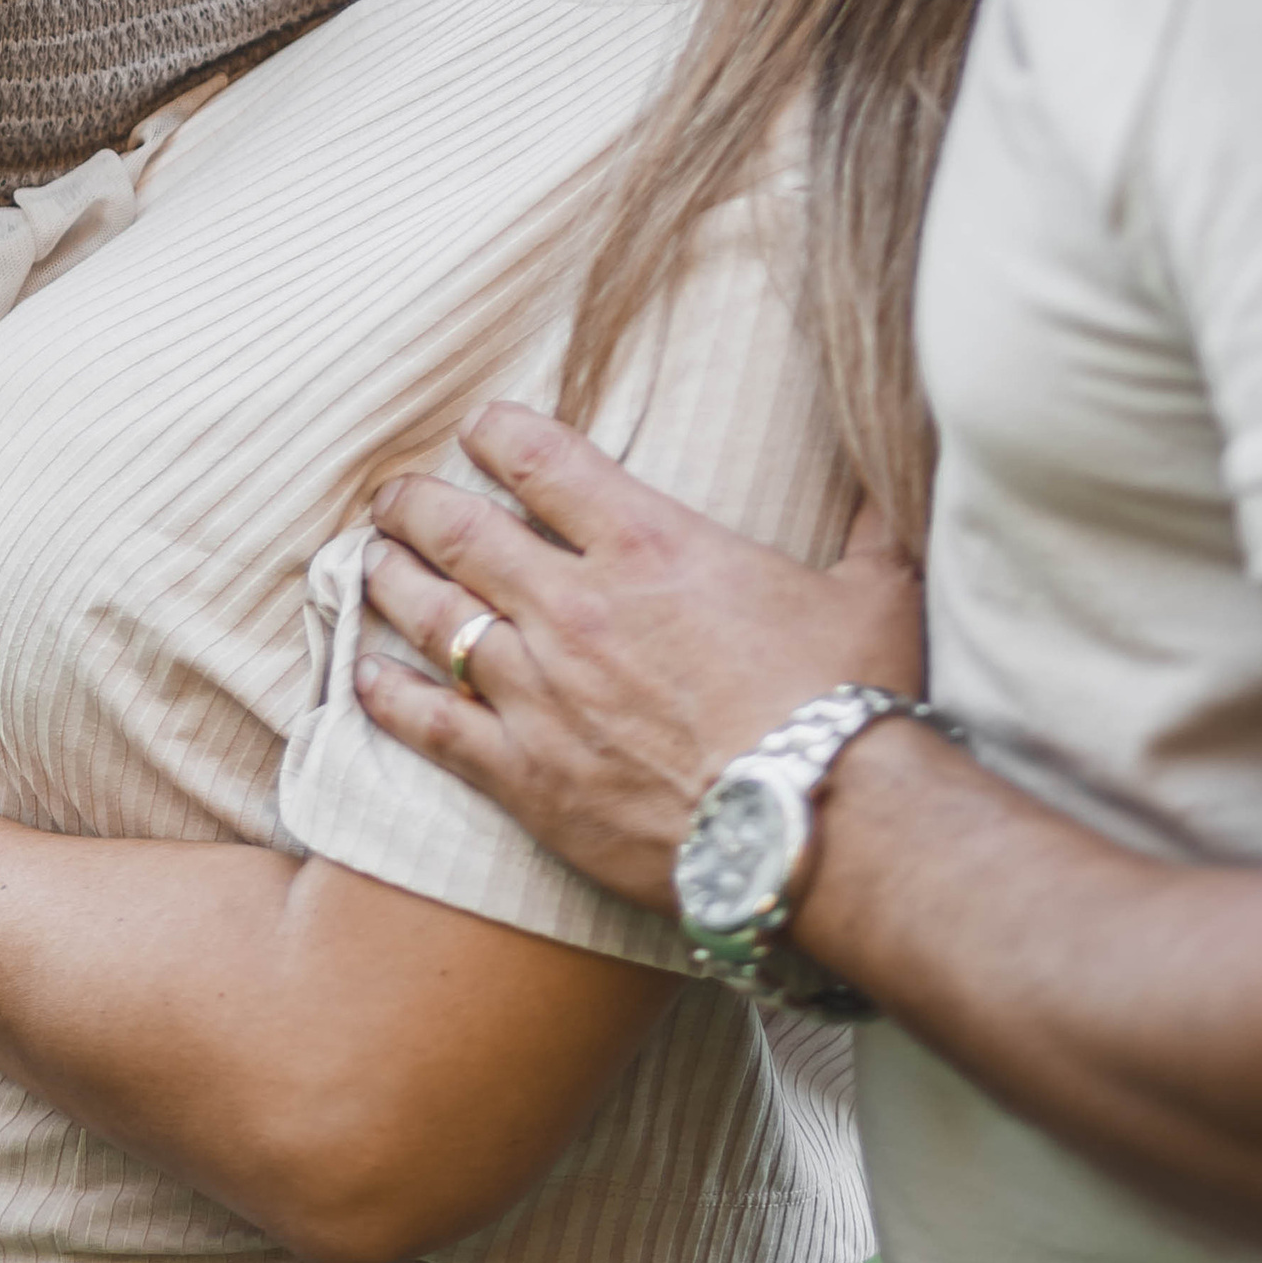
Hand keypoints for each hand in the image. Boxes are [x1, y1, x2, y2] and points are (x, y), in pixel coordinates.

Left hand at [355, 405, 924, 913]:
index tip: (478, 430)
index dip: (496, 434)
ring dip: (391, 582)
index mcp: (649, 543)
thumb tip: (897, 466)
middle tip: (392, 495)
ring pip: (433, 616)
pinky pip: (430, 725)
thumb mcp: (874, 591)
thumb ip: (871, 522)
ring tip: (368, 562)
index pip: (540, 459)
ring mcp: (540, 691)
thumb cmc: (848, 708)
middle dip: (416, 504)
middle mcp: (576, 605)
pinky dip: (388, 694)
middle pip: (461, 531)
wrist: (818, 831)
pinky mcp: (525, 777)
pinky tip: (364, 677)